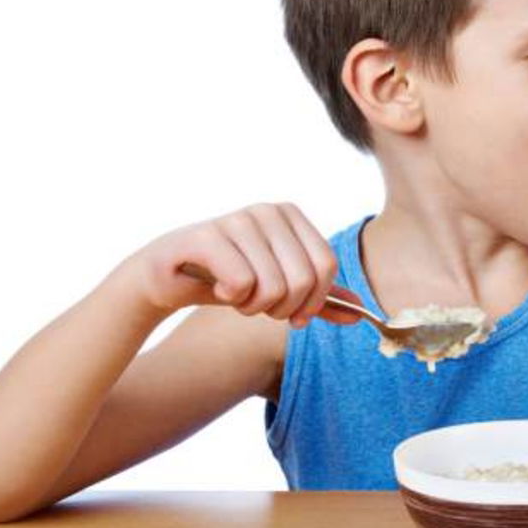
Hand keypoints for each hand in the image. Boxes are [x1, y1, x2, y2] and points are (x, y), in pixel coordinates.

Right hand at [123, 202, 362, 326]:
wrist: (168, 278)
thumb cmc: (228, 279)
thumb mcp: (280, 289)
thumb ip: (320, 299)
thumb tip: (360, 314)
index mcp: (291, 215)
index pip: (326, 266)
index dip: (313, 302)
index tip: (292, 316)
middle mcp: (267, 211)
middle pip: (303, 279)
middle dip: (281, 308)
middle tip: (257, 306)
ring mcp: (236, 219)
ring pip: (272, 286)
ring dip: (252, 306)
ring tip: (235, 294)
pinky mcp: (206, 236)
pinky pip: (241, 283)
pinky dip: (230, 299)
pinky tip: (215, 287)